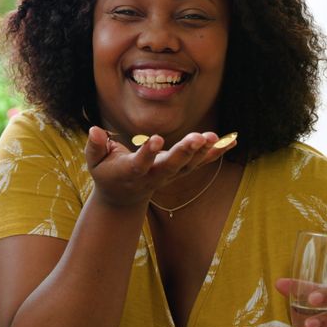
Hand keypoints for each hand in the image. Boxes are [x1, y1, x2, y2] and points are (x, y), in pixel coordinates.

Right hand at [83, 126, 223, 208]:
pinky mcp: (180, 171)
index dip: (148, 153)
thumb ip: (95, 146)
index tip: (156, 139)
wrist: (123, 197)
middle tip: (197, 137)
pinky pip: (200, 162)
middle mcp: (154, 176)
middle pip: (171, 166)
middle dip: (184, 152)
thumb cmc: (107, 173)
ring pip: (189, 165)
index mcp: (132, 172)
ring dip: (203, 152)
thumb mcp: (95, 162)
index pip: (141, 163)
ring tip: (214, 136)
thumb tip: (94, 130)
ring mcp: (170, 175)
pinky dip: (216, 153)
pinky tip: (231, 141)